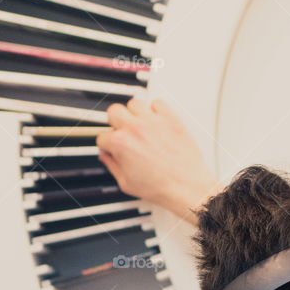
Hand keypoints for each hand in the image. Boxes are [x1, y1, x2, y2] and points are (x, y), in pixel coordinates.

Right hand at [97, 97, 221, 222]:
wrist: (186, 186)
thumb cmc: (160, 187)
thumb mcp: (127, 183)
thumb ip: (112, 166)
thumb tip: (106, 157)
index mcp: (121, 143)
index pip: (103, 136)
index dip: (107, 144)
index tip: (112, 147)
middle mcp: (135, 128)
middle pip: (114, 111)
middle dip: (115, 122)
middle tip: (122, 130)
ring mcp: (153, 121)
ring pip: (135, 103)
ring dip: (134, 113)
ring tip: (139, 123)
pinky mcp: (170, 118)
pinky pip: (158, 102)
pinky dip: (156, 109)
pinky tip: (156, 120)